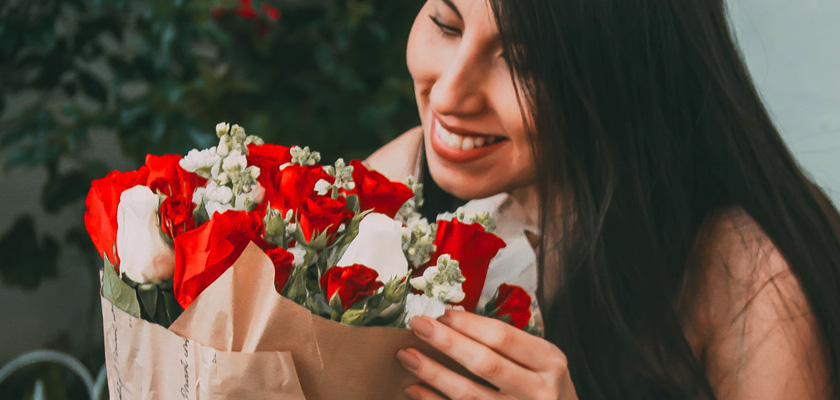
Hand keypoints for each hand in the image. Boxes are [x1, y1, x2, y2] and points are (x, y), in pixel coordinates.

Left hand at [396, 309, 577, 399]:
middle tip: (418, 325)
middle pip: (486, 364)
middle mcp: (540, 391)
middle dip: (447, 343)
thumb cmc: (543, 383)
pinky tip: (415, 388)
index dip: (469, 324)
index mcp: (550, 362)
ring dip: (434, 374)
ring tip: (407, 356)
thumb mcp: (539, 359)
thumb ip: (506, 344)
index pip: (503, 338)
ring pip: (470, 394)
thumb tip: (448, 322)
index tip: (441, 313)